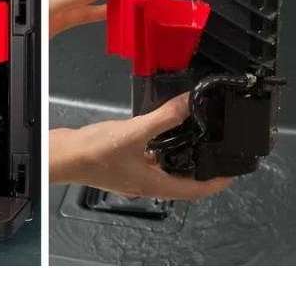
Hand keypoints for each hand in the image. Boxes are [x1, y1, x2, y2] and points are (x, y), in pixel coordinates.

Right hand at [50, 93, 233, 200]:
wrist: (62, 156)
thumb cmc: (93, 153)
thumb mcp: (134, 132)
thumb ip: (163, 118)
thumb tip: (189, 104)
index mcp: (153, 184)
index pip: (195, 190)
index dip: (216, 183)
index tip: (233, 172)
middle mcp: (147, 184)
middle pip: (183, 182)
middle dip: (202, 170)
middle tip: (218, 153)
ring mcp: (134, 176)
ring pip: (167, 171)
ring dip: (182, 159)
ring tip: (197, 140)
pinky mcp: (124, 165)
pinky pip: (151, 161)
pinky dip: (162, 150)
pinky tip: (162, 133)